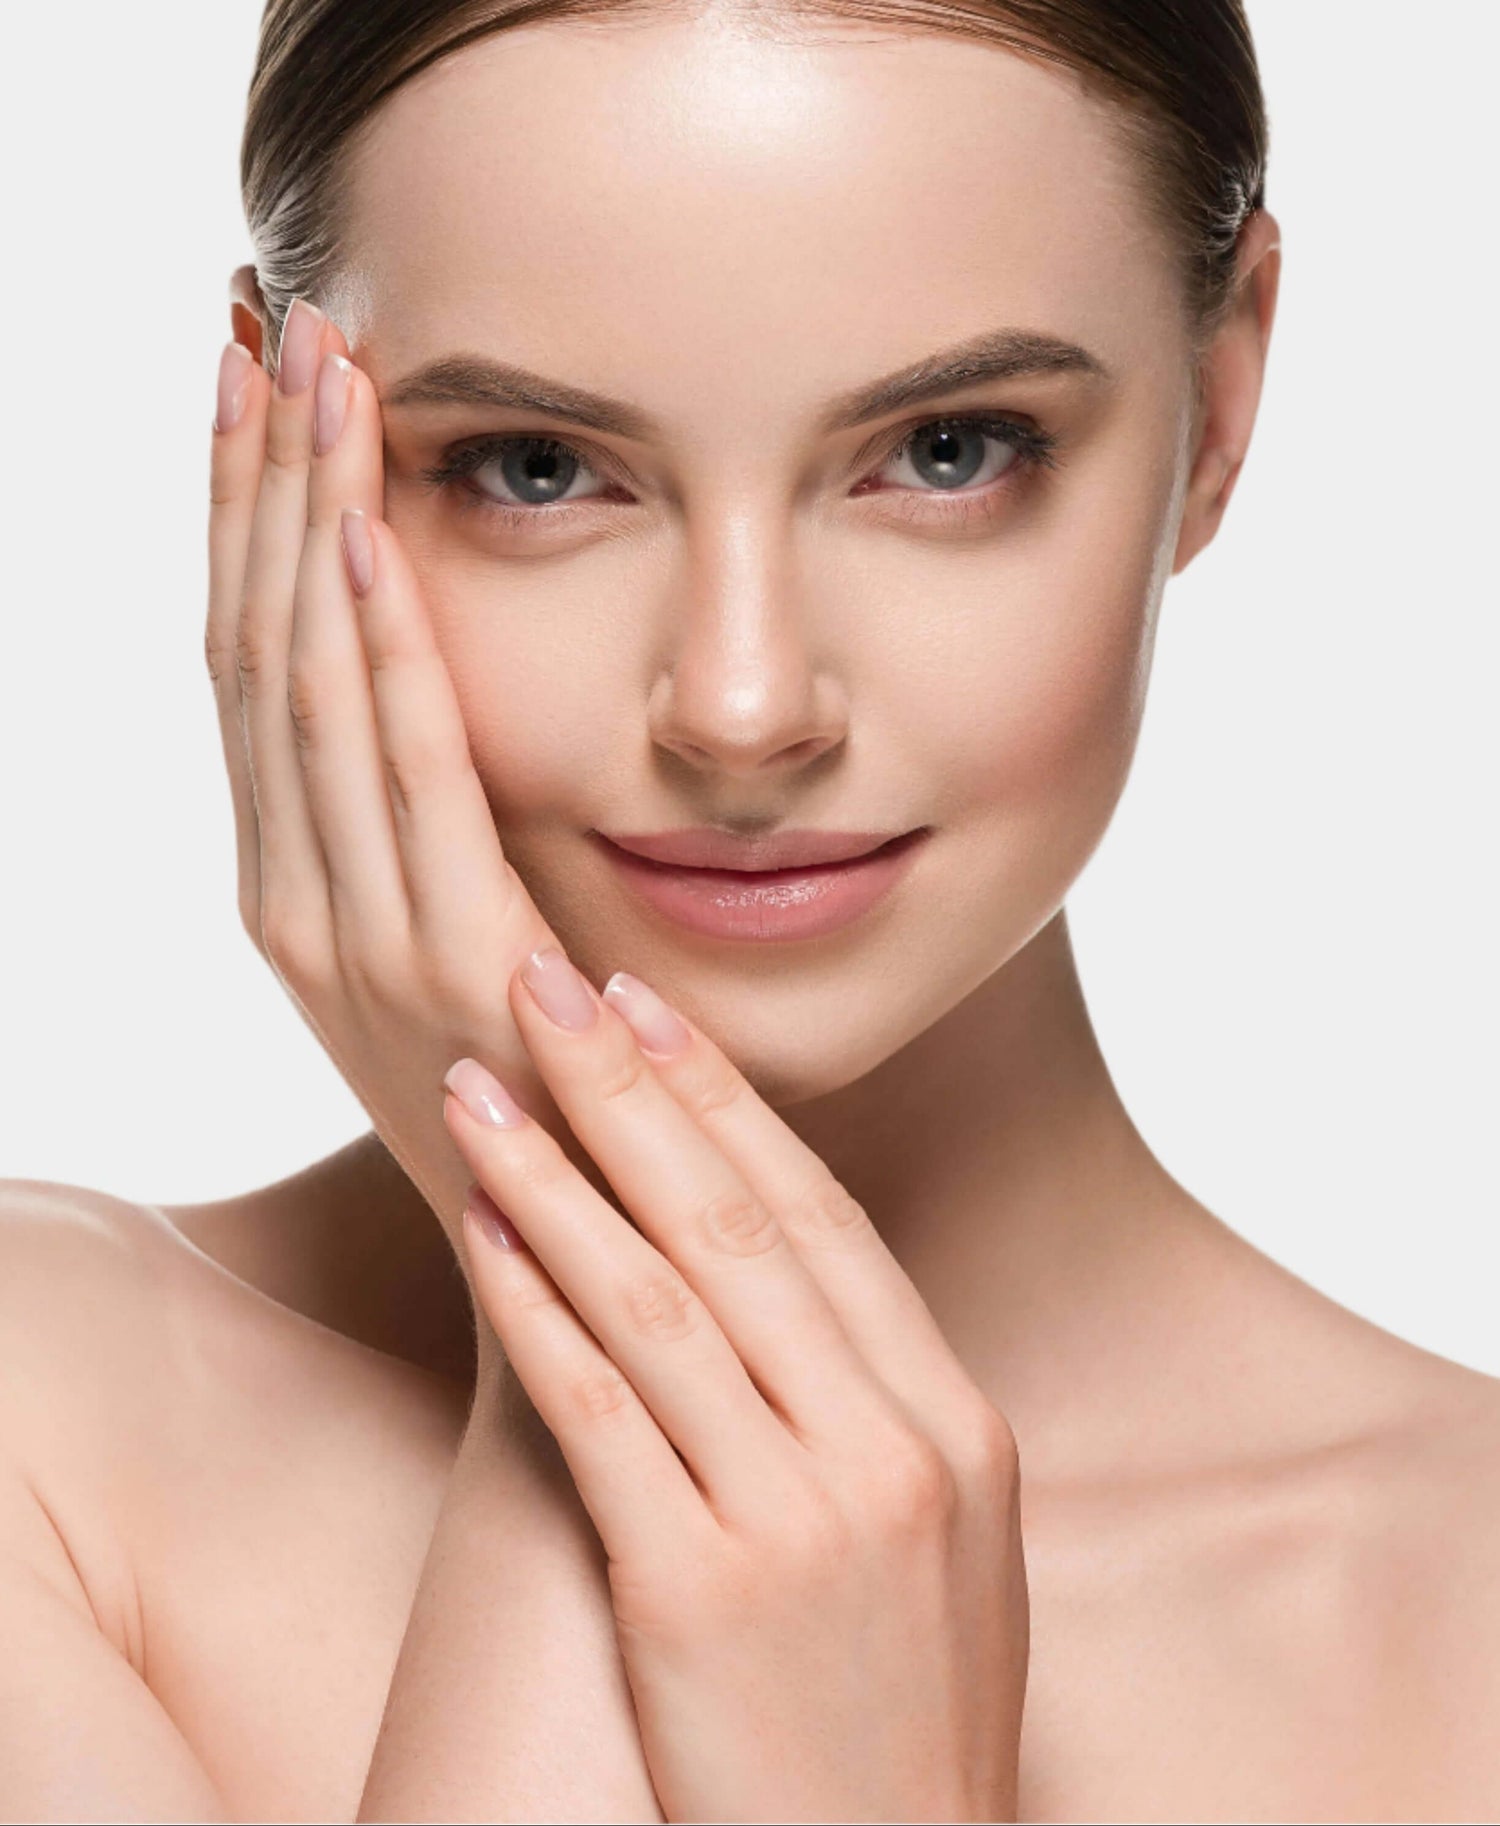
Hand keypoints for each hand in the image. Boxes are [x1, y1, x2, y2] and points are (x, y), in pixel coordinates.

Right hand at [206, 300, 592, 1280]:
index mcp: (296, 887)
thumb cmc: (546, 1093)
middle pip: (253, 646)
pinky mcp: (445, 972)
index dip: (239, 512)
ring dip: (301, 519)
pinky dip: (376, 654)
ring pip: (301, 689)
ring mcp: (351, 944)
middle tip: (264, 312)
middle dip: (256, 475)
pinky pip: (401, 781)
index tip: (253, 375)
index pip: (248, 661)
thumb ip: (454, 825)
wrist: (579, 1270)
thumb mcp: (476, 937)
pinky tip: (371, 534)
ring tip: (311, 364)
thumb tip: (460, 671)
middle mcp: (295, 903)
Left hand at [443, 949, 1029, 1822]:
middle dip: (631, 1089)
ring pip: (660, 1294)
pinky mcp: (696, 1595)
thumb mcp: (942, 1550)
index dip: (731, 1103)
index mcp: (958, 1427)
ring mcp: (800, 1521)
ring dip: (556, 1171)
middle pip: (742, 1224)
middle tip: (547, 982)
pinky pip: (599, 1409)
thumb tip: (779, 1269)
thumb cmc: (898, 1724)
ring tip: (476, 1080)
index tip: (652, 1010)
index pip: (829, 1222)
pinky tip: (482, 1225)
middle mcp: (890, 1451)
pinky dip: (533, 1301)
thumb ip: (876, 1405)